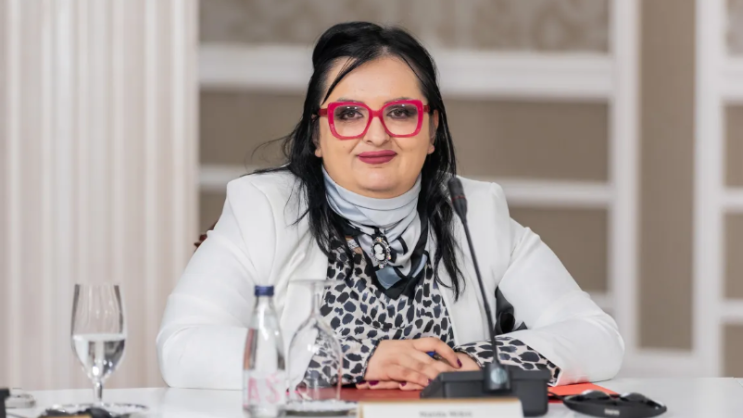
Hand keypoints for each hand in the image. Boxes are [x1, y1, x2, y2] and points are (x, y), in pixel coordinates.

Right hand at [357, 353, 477, 390]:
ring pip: (419, 365)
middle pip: (430, 358)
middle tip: (456, 376)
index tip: (458, 362)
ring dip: (434, 373)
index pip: (433, 342)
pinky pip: (404, 372)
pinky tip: (425, 382)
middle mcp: (405, 349)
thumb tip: (433, 368)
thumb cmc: (380, 356)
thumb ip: (415, 359)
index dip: (447, 351)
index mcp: (409, 343)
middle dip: (445, 368)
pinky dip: (416, 377)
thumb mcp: (399, 352)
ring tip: (445, 380)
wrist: (357, 356)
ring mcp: (396, 357)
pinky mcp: (387, 367)